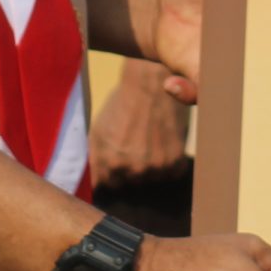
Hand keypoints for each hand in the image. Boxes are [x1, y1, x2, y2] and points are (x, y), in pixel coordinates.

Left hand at [89, 60, 188, 187]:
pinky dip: (169, 163)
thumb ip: (94, 162)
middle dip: (130, 170)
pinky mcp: (176, 160)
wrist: (150, 84)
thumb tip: (95, 184)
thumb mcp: (97, 132)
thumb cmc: (121, 105)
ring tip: (149, 143)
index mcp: (110, 164)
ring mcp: (156, 167)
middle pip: (130, 184)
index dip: (111, 173)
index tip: (116, 160)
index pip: (108, 187)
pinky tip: (163, 144)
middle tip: (135, 145)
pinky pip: (171, 174)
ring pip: (151, 180)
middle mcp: (133, 170)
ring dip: (151, 168)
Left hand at [151, 0, 270, 102]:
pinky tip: (173, 83)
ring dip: (242, 99)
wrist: (161, 4)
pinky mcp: (203, 78)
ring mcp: (232, 66)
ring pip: (248, 91)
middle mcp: (258, 45)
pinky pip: (204, 97)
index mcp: (270, 12)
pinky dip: (189, 94)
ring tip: (226, 91)